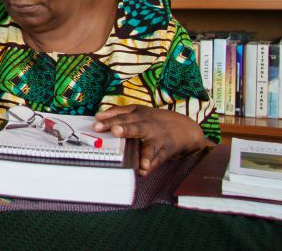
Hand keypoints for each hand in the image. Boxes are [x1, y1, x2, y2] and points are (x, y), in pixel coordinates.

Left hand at [92, 105, 212, 175]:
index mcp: (139, 116)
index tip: (96, 125)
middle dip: (125, 130)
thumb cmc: (154, 119)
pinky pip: (158, 160)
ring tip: (139, 161)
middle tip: (115, 131)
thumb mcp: (138, 110)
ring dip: (144, 154)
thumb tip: (98, 115)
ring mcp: (158, 141)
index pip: (122, 118)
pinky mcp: (165, 152)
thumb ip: (118, 112)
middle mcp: (149, 128)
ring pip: (150, 148)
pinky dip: (151, 166)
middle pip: (136, 128)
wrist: (185, 128)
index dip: (109, 121)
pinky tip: (144, 170)